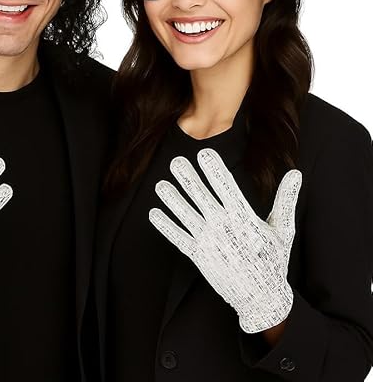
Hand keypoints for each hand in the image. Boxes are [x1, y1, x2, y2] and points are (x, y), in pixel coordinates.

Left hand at [149, 148, 300, 332]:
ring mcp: (209, 243)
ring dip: (172, 200)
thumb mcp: (283, 229)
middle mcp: (224, 229)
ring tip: (160, 185)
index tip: (203, 153)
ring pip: (186, 216)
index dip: (214, 170)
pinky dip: (166, 226)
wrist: (262, 299)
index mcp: (244, 219)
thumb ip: (286, 200)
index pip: (226, 188)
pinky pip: (178, 238)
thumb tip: (296, 174)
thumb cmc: (273, 260)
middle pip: (202, 198)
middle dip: (188, 179)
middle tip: (176, 161)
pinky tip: (154, 213)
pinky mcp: (198, 257)